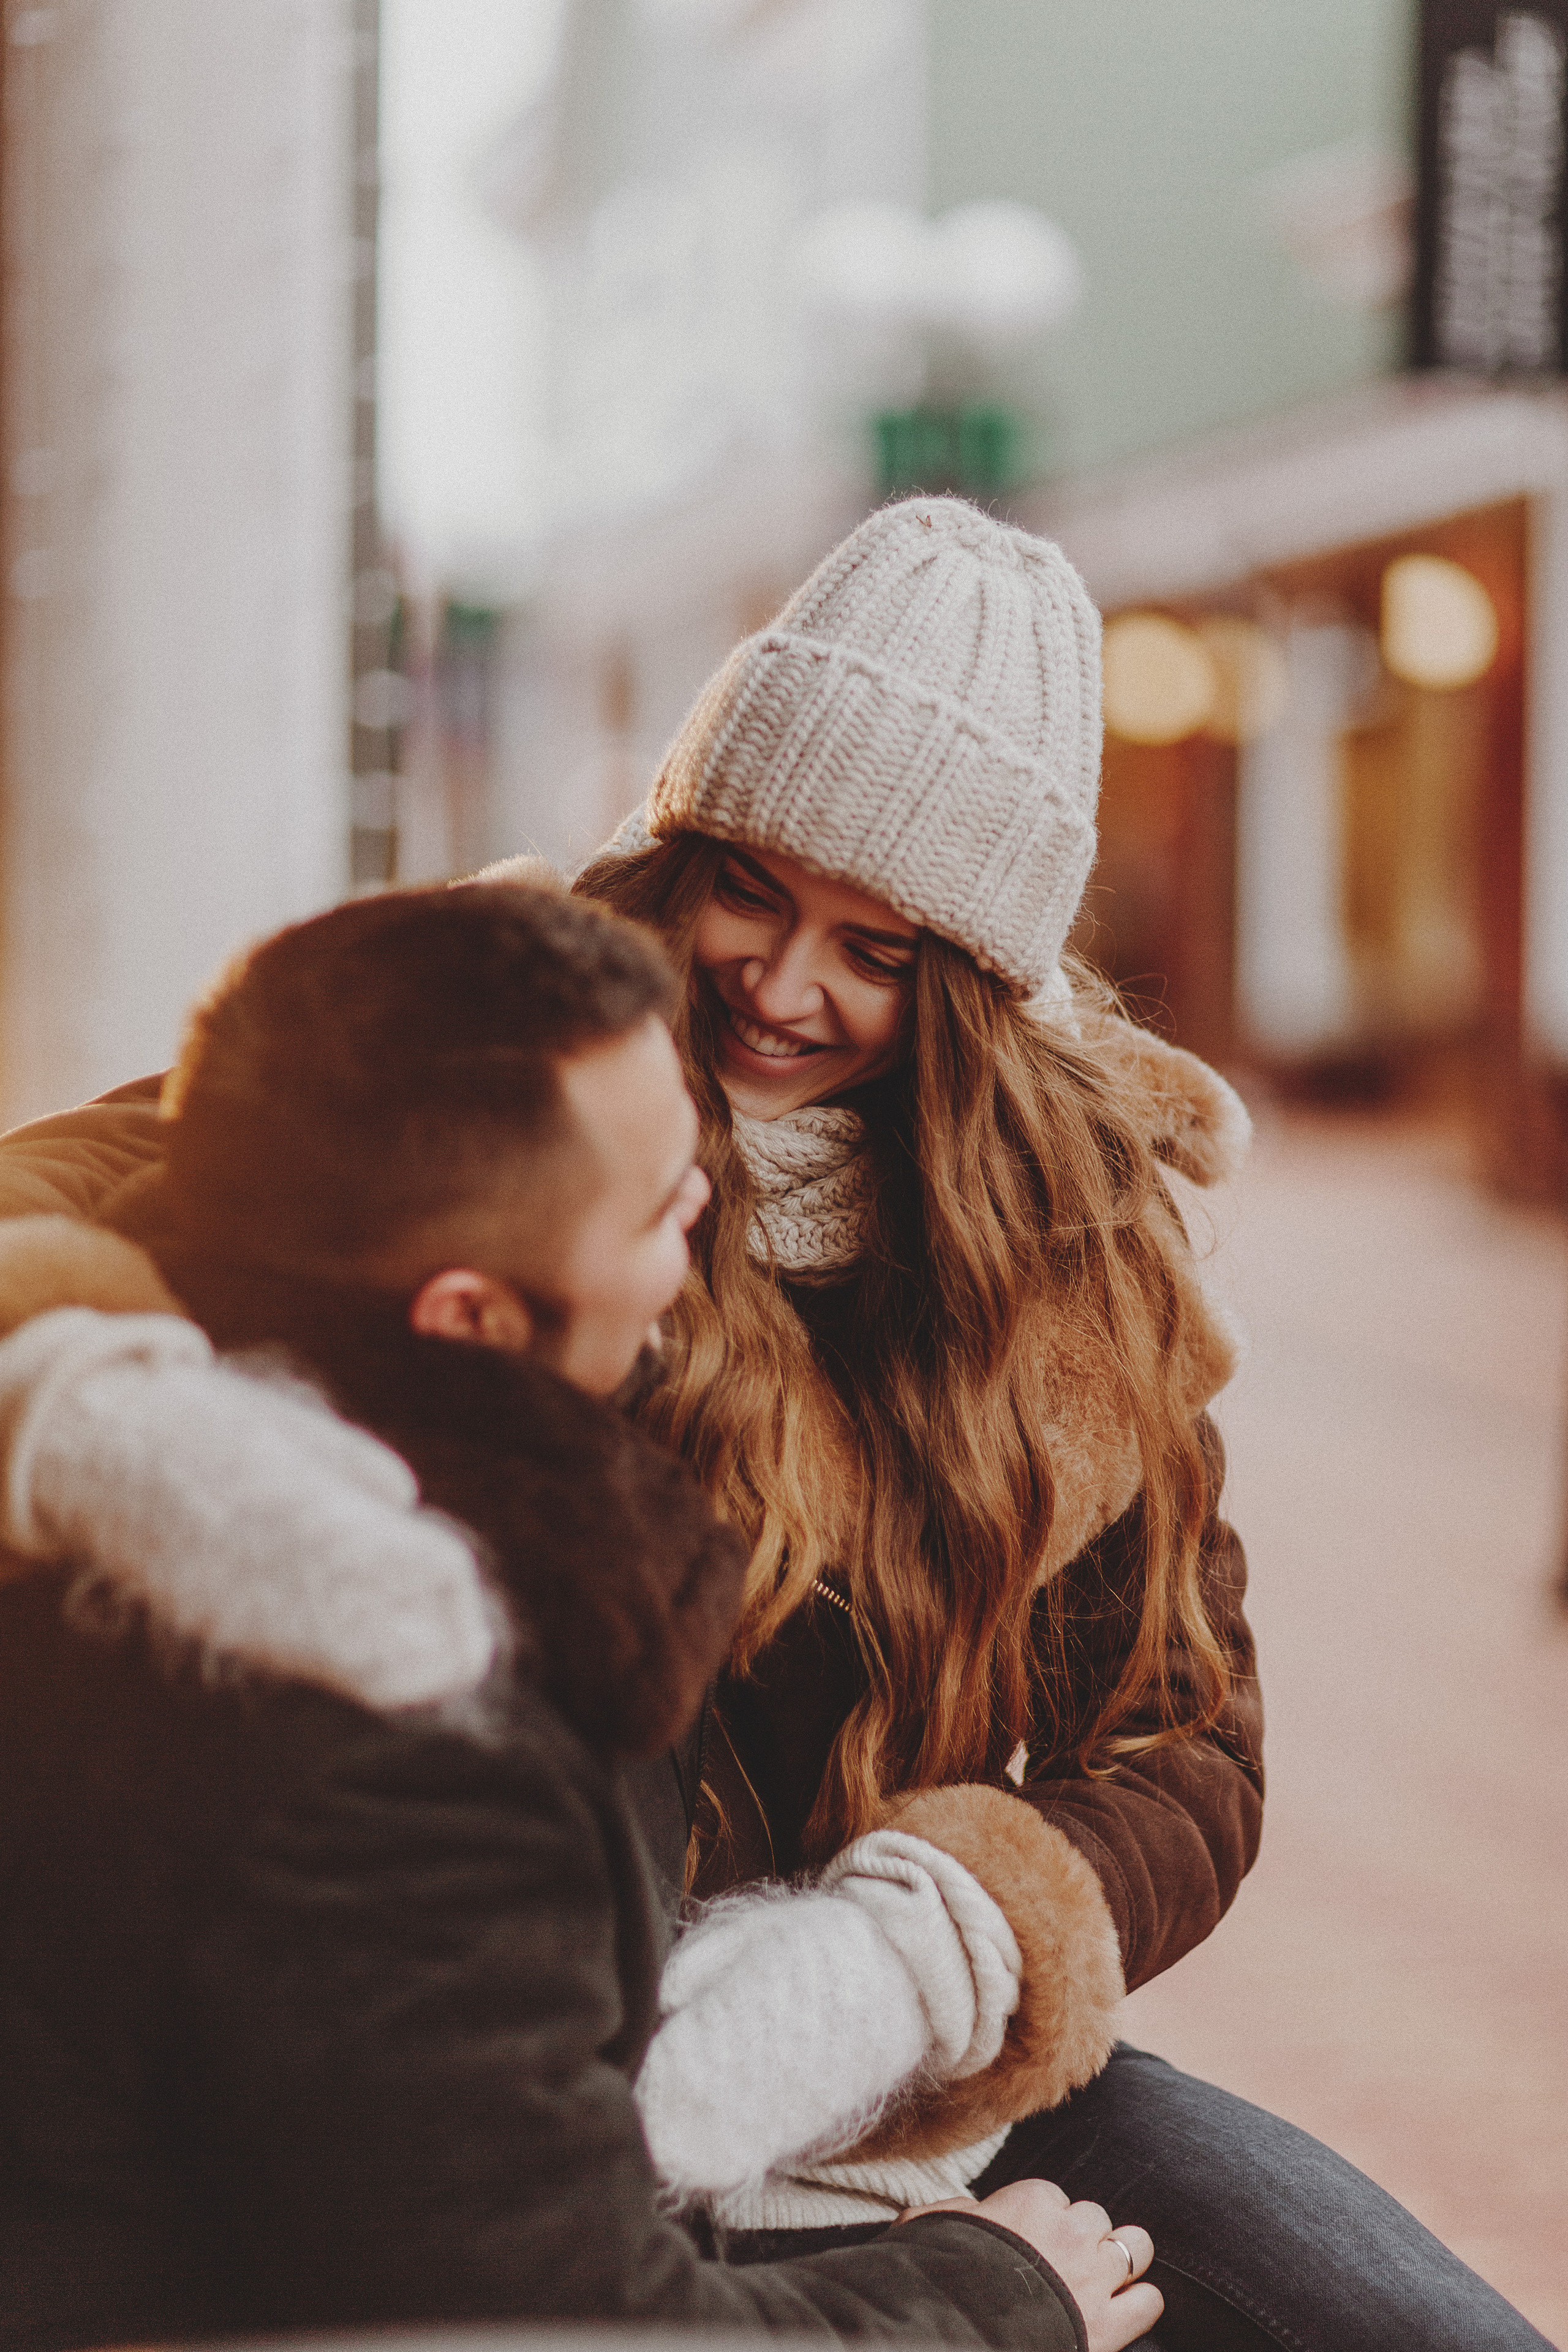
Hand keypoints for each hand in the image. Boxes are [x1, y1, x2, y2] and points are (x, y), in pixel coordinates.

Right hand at [899, 2181, 1160, 2351]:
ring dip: (1123, 2262)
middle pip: (1098, 2218)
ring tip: (1106, 2281)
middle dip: (1086, 2240)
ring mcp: (1096, 2276)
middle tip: (1067, 2266)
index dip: (1046, 2225)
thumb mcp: (931, 2227)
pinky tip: (1123, 2313)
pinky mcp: (1111, 2324)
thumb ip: (955, 2210)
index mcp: (1033, 2200)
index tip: (1030, 2245)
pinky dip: (1140, 2305)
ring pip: (1137, 2247)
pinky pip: (1150, 2300)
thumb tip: (971, 2209)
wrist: (959, 2334)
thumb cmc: (940, 2278)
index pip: (1056, 2199)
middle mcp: (1072, 2230)